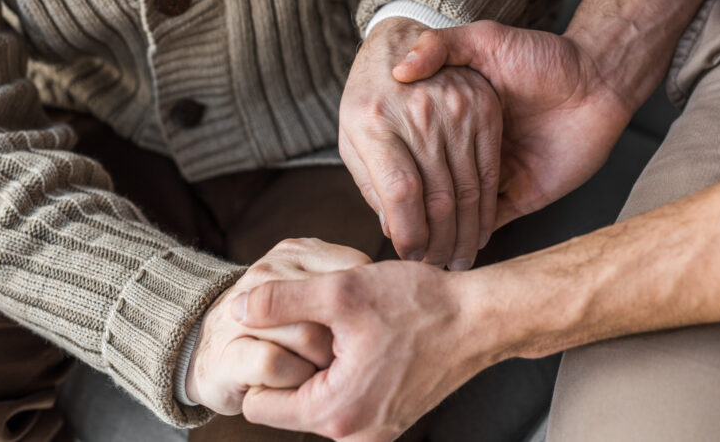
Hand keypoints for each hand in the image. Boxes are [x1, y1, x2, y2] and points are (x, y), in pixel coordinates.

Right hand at [185, 238, 370, 414]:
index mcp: (295, 252)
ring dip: (323, 365)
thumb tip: (394, 289)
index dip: (364, 307)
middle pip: (334, 306)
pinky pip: (278, 364)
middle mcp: (267, 271)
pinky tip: (290, 382)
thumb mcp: (315, 289)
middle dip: (347, 341)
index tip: (359, 329)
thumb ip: (347, 281)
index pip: (353, 271)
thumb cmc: (279, 327)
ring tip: (317, 372)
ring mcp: (243, 309)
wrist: (211, 354)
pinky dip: (293, 379)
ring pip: (310, 336)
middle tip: (343, 358)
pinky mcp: (228, 352)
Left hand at [232, 261, 488, 440]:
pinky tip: (364, 336)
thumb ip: (282, 301)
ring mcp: (376, 430)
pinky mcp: (392, 417)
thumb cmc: (420, 305)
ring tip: (342, 326)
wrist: (481, 318)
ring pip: (318, 399)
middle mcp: (355, 435)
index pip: (259, 405)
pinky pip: (348, 399)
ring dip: (321, 365)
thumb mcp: (342, 292)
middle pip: (288, 405)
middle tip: (314, 321)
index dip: (263, 361)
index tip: (280, 327)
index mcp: (335, 413)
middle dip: (293, 363)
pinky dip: (345, 370)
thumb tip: (238, 307)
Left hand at [339, 17, 501, 269]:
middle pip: (437, 196)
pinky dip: (485, 206)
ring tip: (457, 258)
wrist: (397, 35)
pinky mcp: (482, 105)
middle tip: (438, 266)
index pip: (398, 193)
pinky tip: (477, 229)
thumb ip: (372, 184)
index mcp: (373, 123)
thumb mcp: (353, 136)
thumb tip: (393, 231)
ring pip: (468, 188)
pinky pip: (488, 168)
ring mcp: (453, 107)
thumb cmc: (367, 95)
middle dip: (440, 243)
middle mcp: (415, 114)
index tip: (411, 256)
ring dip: (465, 233)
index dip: (409, 234)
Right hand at [392, 21, 632, 221]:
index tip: (378, 186)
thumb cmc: (544, 55)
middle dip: (417, 211)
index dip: (397, 171)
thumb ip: (442, 46)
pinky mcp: (524, 195)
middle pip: (435, 188)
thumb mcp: (487, 40)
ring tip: (418, 247)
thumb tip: (399, 67)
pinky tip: (451, 245)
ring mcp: (497, 176)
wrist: (599, 77)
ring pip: (461, 212)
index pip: (417, 154)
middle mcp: (471, 151)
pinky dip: (475, 236)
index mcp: (456, 120)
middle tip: (395, 230)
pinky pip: (495, 222)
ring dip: (442, 229)